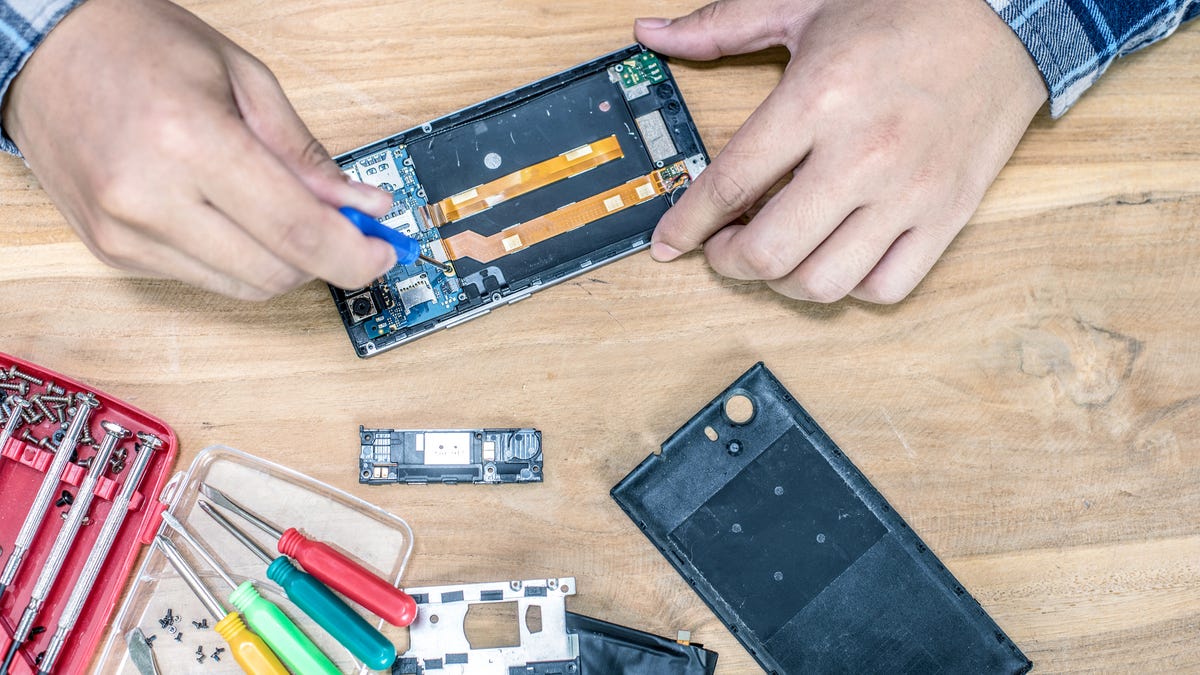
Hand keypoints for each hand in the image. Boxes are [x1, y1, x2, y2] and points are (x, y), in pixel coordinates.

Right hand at [2, 0, 394, 299]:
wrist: (42, 49)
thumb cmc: (136, 44)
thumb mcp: (244, 78)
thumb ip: (306, 154)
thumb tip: (362, 205)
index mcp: (189, 141)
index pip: (295, 232)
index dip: (353, 254)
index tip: (383, 251)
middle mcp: (149, 198)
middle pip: (274, 272)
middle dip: (326, 259)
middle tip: (349, 230)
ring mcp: (125, 233)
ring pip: (243, 287)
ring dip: (285, 264)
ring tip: (289, 215)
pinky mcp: (113, 252)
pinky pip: (205, 279)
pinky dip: (240, 260)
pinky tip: (239, 219)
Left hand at [637, 0, 1046, 302]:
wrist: (1008, 16)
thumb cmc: (906, 9)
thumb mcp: (803, 5)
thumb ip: (720, 27)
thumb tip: (650, 35)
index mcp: (817, 99)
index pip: (729, 185)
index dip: (685, 226)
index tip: (668, 243)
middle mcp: (861, 154)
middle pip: (770, 251)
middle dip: (728, 262)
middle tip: (725, 247)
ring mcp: (908, 192)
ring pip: (823, 282)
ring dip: (782, 281)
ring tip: (777, 254)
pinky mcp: (947, 215)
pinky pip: (886, 287)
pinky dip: (848, 287)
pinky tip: (835, 256)